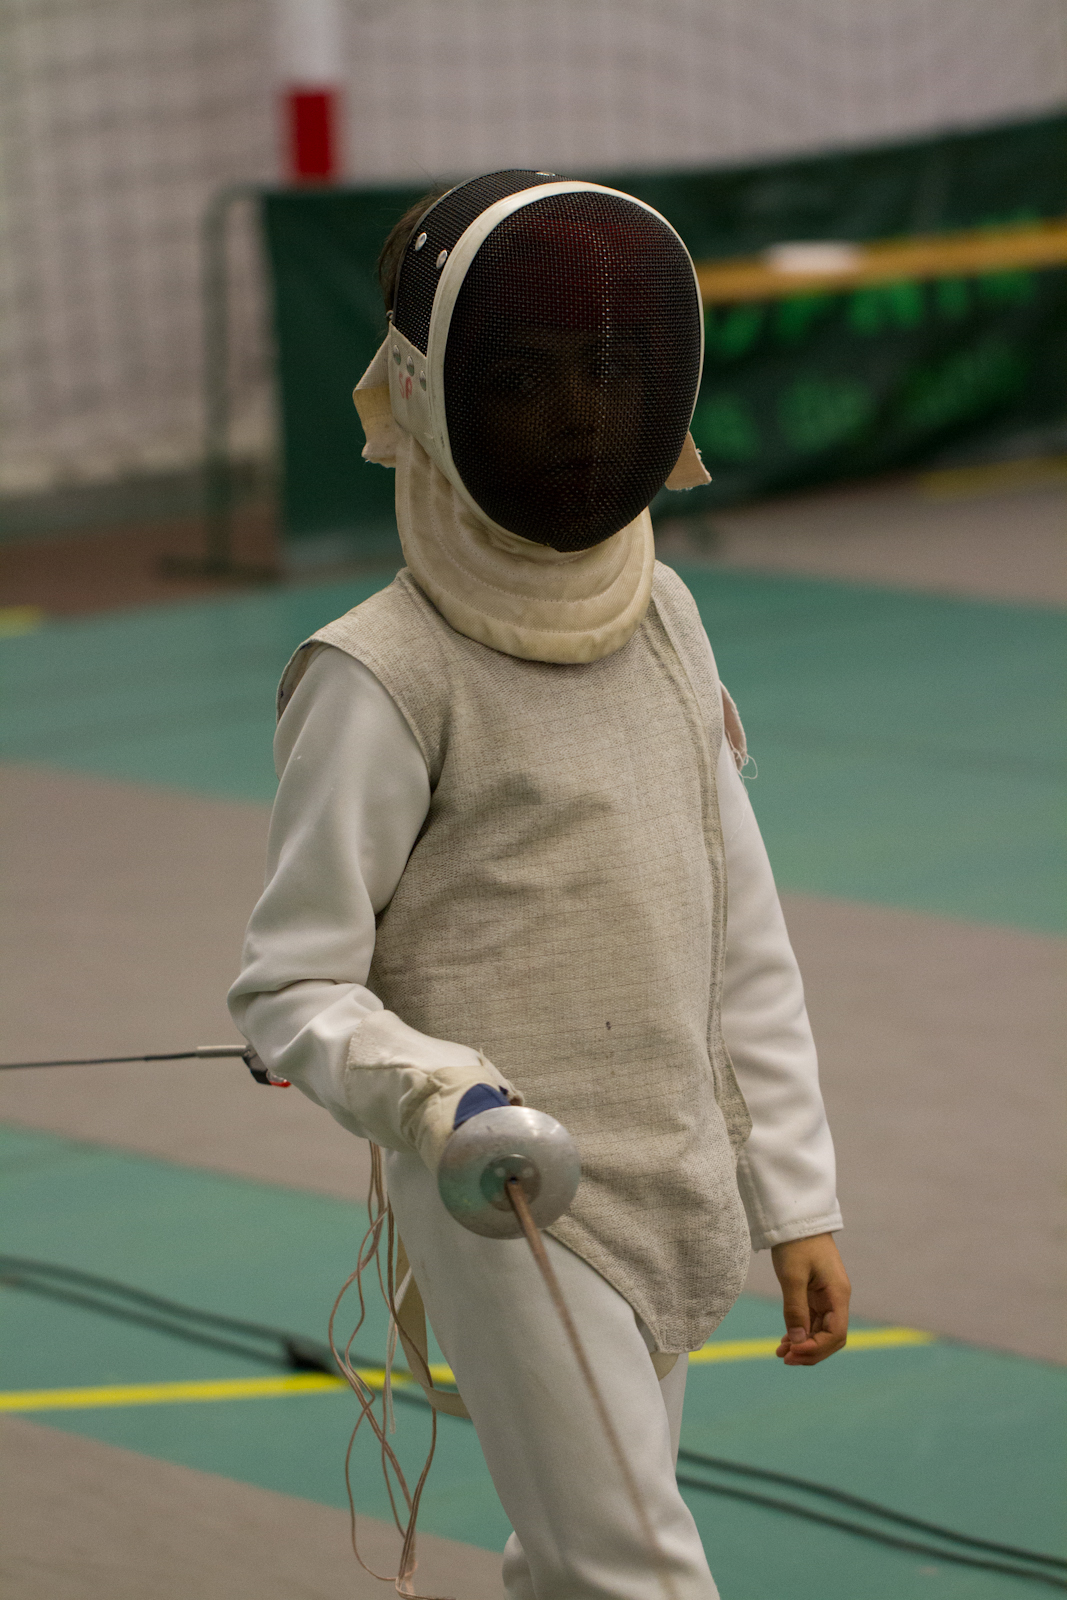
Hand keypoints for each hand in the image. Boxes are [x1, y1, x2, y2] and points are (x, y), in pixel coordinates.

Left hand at [771, 1233, 849, 1365]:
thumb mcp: (792, 1276)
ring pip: (821, 1331)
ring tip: (781, 1353)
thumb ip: (795, 1310)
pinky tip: (785, 1342)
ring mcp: (827, 1297)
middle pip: (831, 1337)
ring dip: (803, 1345)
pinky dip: (800, 1333)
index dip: (817, 1348)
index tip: (793, 1352)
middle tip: (785, 1358)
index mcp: (838, 1294)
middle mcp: (836, 1298)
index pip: (837, 1334)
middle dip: (811, 1351)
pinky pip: (812, 1321)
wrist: (796, 1218)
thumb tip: (798, 1343)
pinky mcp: (816, 1294)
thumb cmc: (796, 1243)